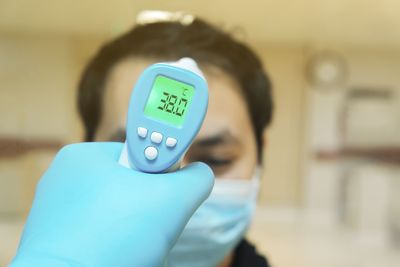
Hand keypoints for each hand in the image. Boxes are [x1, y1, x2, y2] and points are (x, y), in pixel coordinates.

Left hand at [10, 142, 213, 266]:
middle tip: (153, 229)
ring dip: (136, 230)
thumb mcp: (172, 200)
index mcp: (85, 156)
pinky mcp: (52, 241)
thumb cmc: (116, 236)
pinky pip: (99, 234)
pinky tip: (120, 259)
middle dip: (149, 208)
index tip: (168, 195)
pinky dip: (116, 245)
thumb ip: (196, 178)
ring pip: (116, 213)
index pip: (140, 152)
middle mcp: (65, 179)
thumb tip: (200, 174)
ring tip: (135, 249)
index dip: (161, 172)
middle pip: (130, 186)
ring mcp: (56, 212)